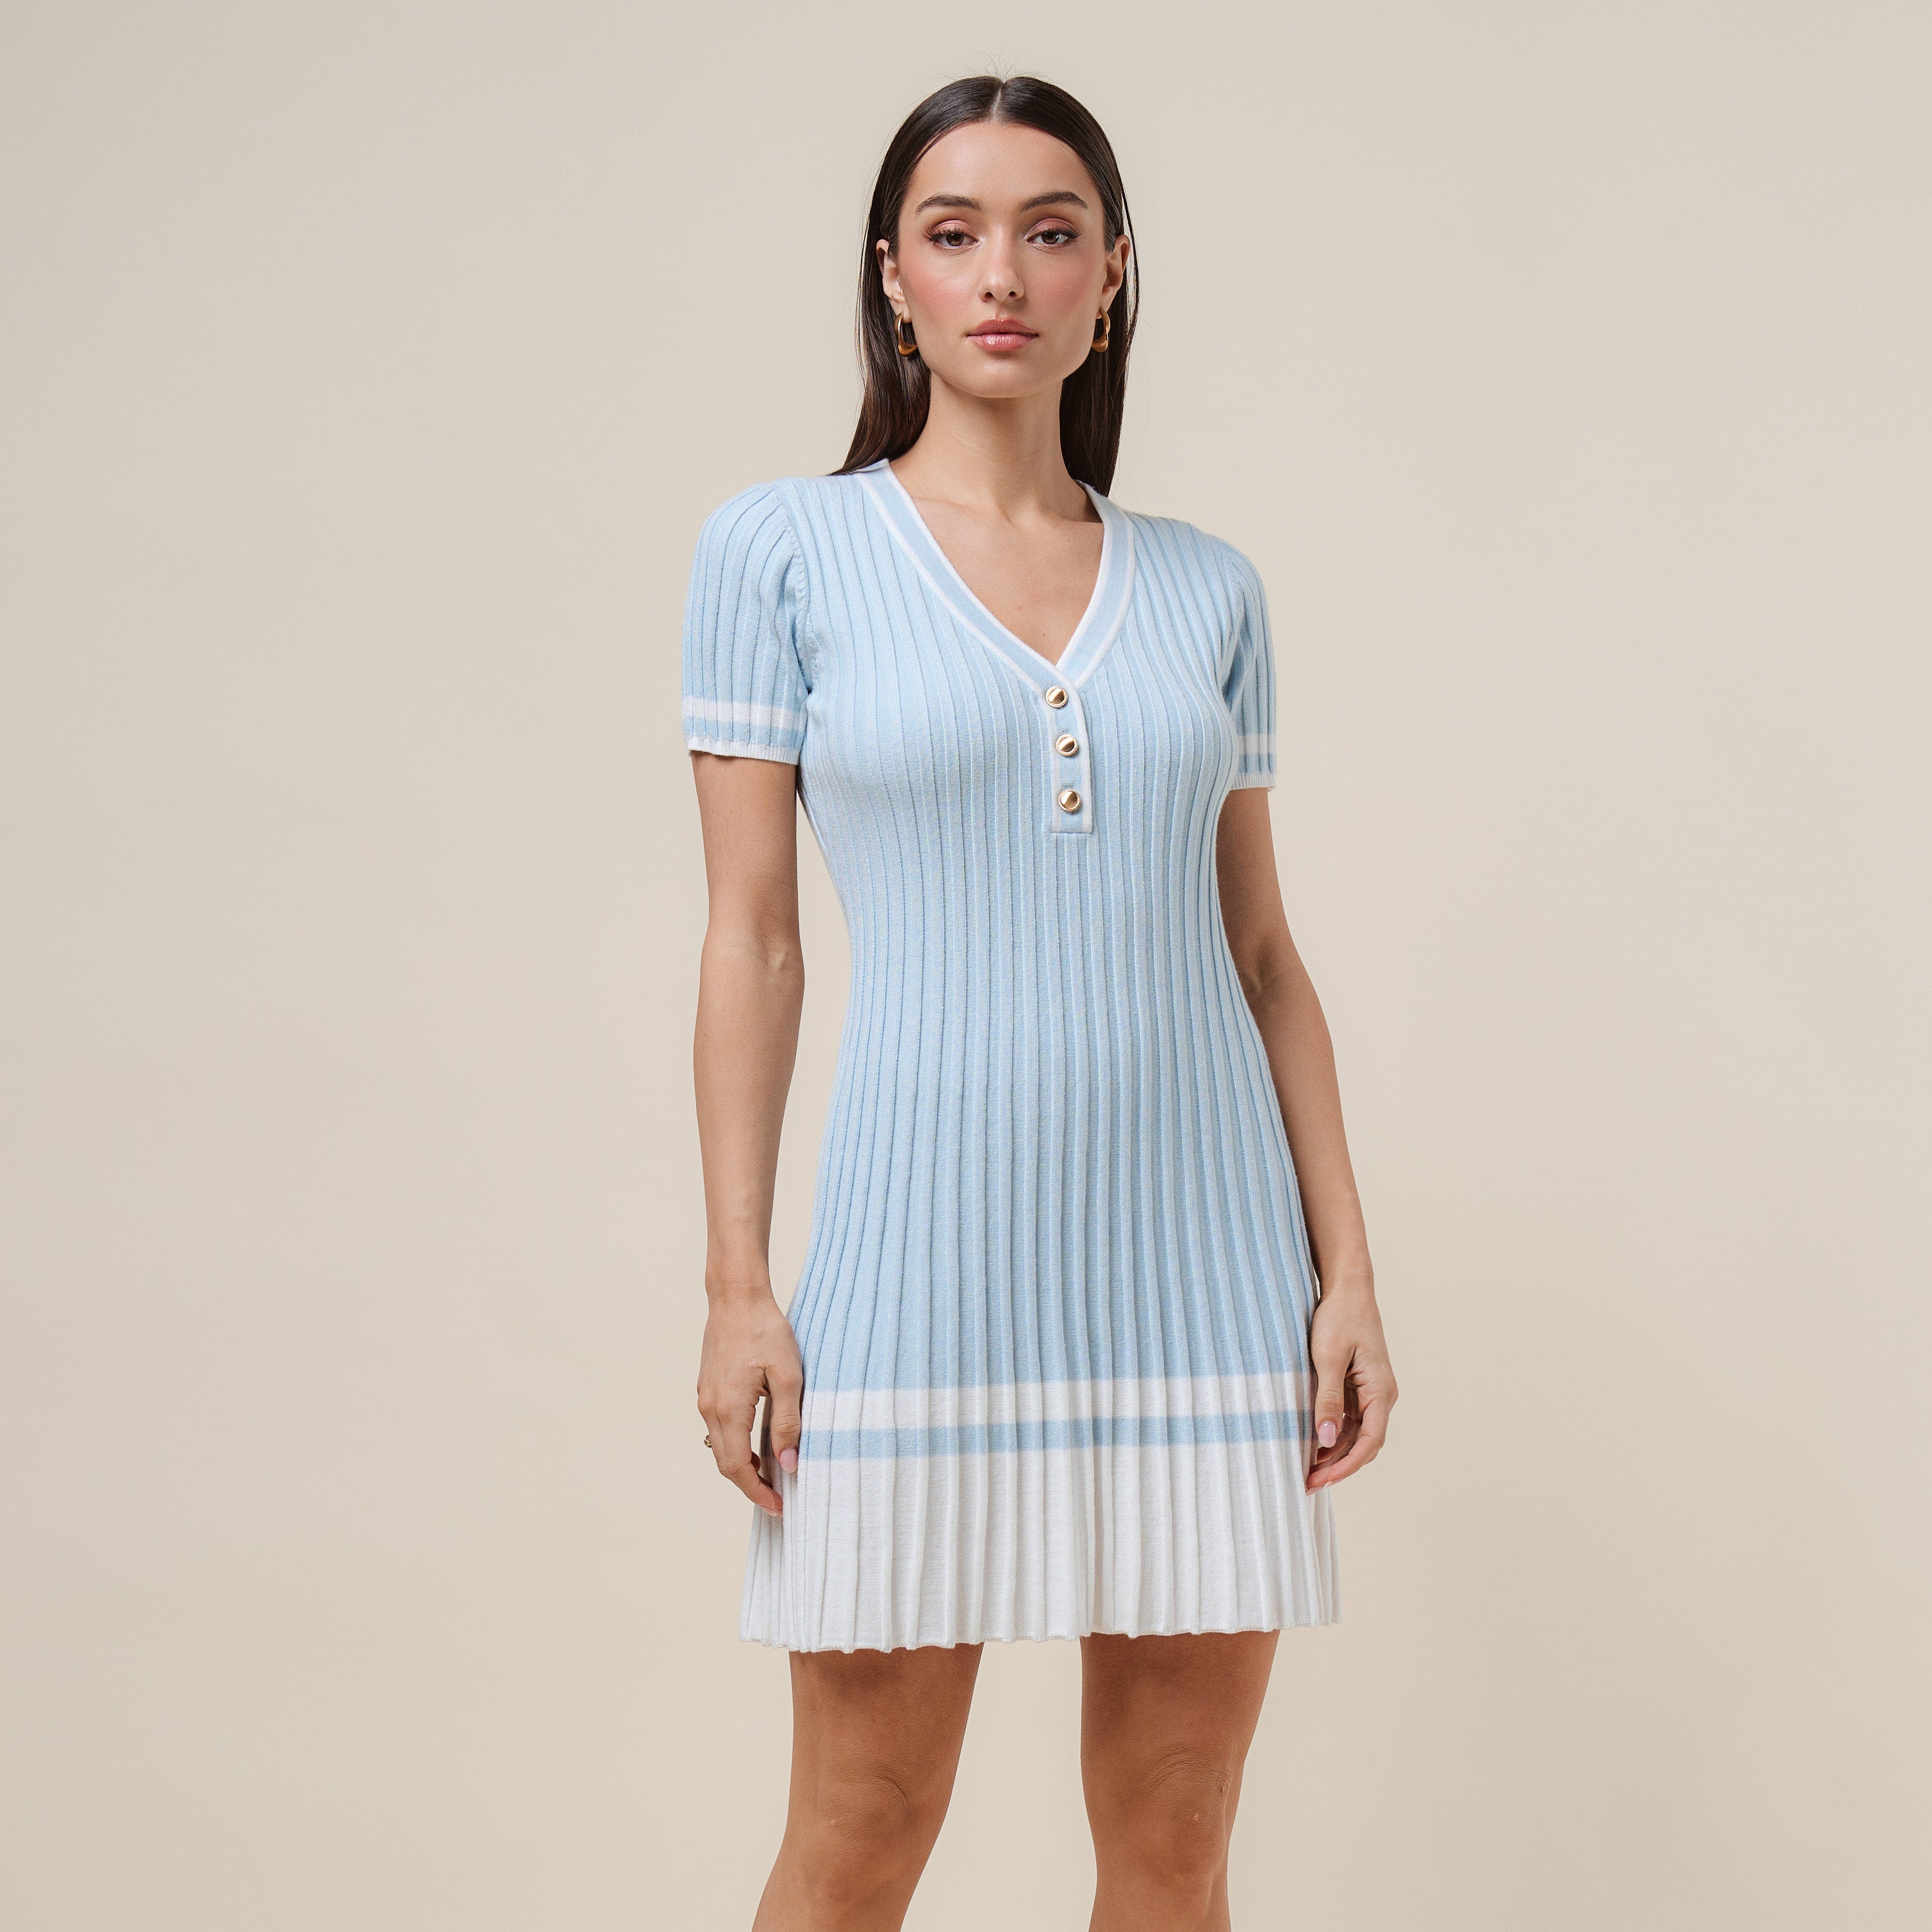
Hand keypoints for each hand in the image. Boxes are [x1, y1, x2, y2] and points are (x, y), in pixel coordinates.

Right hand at [697, 1288, 803, 1516]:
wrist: (736, 1297)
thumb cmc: (766, 1332)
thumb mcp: (788, 1376)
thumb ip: (788, 1422)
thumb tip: (789, 1464)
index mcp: (729, 1409)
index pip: (738, 1468)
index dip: (758, 1492)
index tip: (780, 1507)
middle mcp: (709, 1408)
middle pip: (726, 1463)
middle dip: (751, 1486)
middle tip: (779, 1499)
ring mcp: (705, 1398)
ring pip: (720, 1447)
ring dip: (743, 1466)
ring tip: (772, 1475)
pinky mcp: (708, 1388)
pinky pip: (719, 1429)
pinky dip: (736, 1446)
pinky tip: (757, 1444)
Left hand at [1306, 1276, 1396, 1491]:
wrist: (1347, 1288)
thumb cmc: (1340, 1317)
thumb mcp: (1329, 1358)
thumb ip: (1328, 1400)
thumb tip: (1326, 1439)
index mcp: (1381, 1391)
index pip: (1370, 1442)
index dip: (1346, 1465)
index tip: (1322, 1479)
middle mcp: (1380, 1396)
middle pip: (1364, 1443)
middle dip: (1338, 1465)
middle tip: (1307, 1482)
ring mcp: (1369, 1392)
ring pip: (1355, 1434)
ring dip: (1334, 1452)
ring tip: (1305, 1469)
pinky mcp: (1357, 1386)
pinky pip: (1348, 1418)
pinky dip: (1332, 1434)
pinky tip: (1310, 1443)